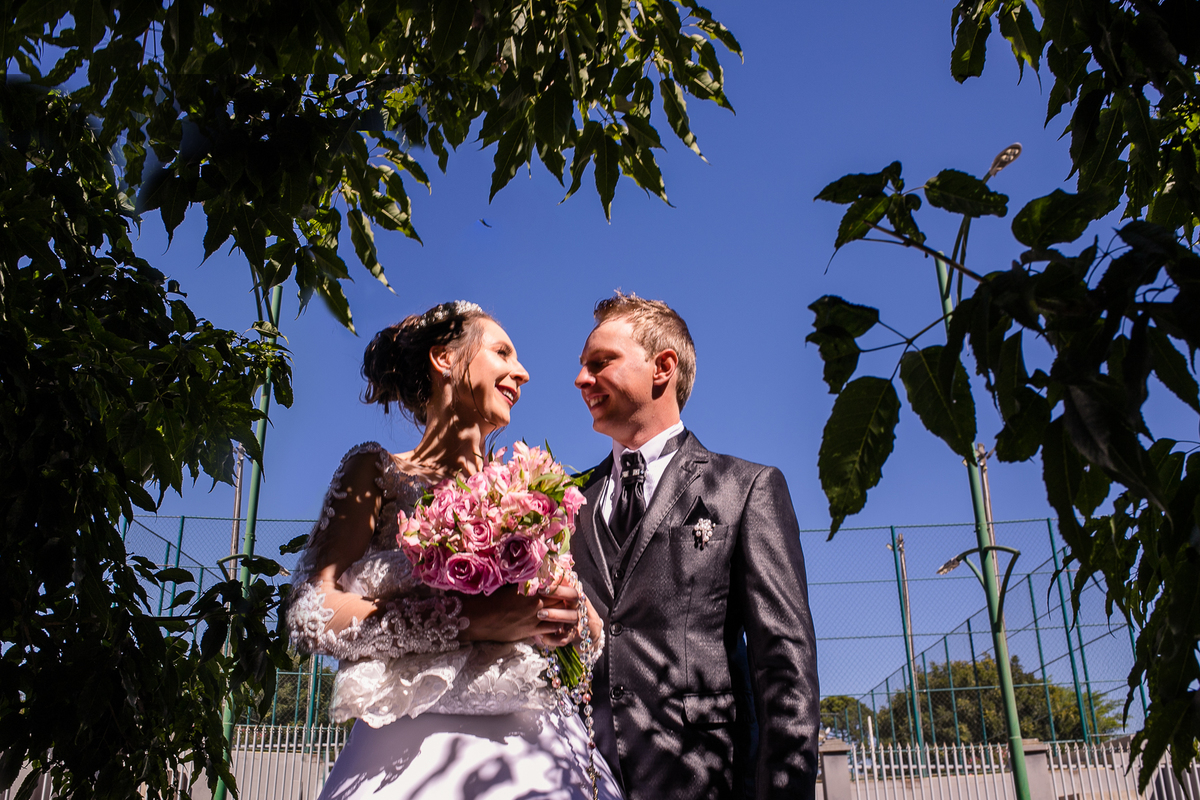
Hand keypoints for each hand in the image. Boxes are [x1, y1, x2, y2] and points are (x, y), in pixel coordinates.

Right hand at [455, 584, 577, 642]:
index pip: (556, 585)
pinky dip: (557, 628)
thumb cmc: (491, 597)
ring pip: (558, 617)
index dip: (563, 583)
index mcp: (532, 590)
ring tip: (569, 610)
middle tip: (572, 596)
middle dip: (567, 599)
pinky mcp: (530, 632)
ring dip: (564, 613)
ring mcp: (534, 620)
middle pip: (560, 601)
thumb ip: (526, 579)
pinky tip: (560, 625)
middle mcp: (536, 605)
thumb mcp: (509, 584)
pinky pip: (550, 631)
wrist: (479, 619)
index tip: (568, 580)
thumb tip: (536, 570)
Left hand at [535, 573, 583, 647]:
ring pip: (569, 617)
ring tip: (539, 614)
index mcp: (577, 595)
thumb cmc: (573, 608)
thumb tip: (548, 569)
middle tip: (540, 592)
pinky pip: (565, 639)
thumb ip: (561, 585)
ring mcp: (578, 621)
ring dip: (555, 615)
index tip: (543, 583)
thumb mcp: (569, 596)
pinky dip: (553, 639)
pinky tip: (542, 637)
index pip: (570, 586)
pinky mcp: (575, 636)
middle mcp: (579, 606)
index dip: (557, 584)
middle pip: (572, 597)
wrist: (591, 629)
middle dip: (557, 592)